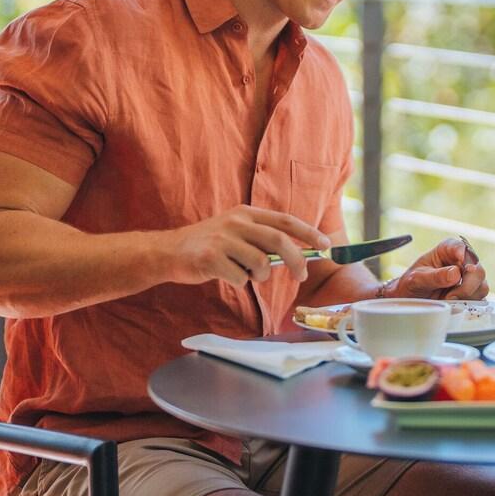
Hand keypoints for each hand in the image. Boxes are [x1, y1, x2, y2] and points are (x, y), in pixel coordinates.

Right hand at [162, 207, 330, 287]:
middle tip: (302, 276)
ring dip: (261, 276)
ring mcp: (223, 239)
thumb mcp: (234, 232)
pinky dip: (240, 282)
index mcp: (245, 213)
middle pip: (278, 241)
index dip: (308, 232)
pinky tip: (226, 276)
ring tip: (247, 275)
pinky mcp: (211, 258)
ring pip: (261, 263)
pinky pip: (240, 278)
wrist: (168, 252)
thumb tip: (294, 257)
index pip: (284, 220)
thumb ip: (259, 239)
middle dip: (297, 260)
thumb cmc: (207, 246)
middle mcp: (236, 222)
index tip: (325, 244)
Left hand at [383, 236, 486, 299]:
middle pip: (478, 270)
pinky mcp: (472, 292)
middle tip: (451, 296)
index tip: (460, 269)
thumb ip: (434, 276)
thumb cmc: (413, 283)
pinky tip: (454, 305)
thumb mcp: (417, 279)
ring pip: (482, 286)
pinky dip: (468, 304)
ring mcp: (469, 277)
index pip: (462, 248)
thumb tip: (454, 274)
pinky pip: (479, 298)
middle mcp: (462, 261)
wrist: (410, 298)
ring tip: (448, 300)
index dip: (464, 258)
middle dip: (466, 286)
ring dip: (466, 297)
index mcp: (448, 249)